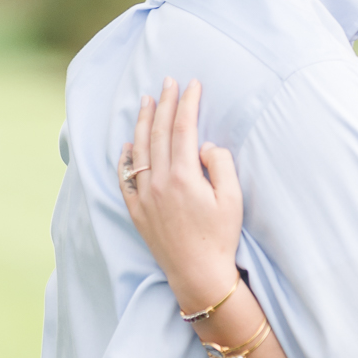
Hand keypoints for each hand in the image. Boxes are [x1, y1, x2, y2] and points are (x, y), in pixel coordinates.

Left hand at [120, 79, 243, 310]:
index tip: (192, 85)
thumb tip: (203, 145)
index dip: (188, 103)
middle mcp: (159, 182)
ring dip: (143, 122)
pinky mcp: (137, 211)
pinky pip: (125, 177)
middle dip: (165, 104)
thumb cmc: (221, 237)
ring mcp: (144, 197)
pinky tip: (128, 144)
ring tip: (146, 101)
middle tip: (168, 82)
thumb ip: (220, 164)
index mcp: (184, 176)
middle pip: (160, 133)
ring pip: (139, 150)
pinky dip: (125, 157)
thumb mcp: (233, 198)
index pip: (184, 128)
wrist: (198, 275)